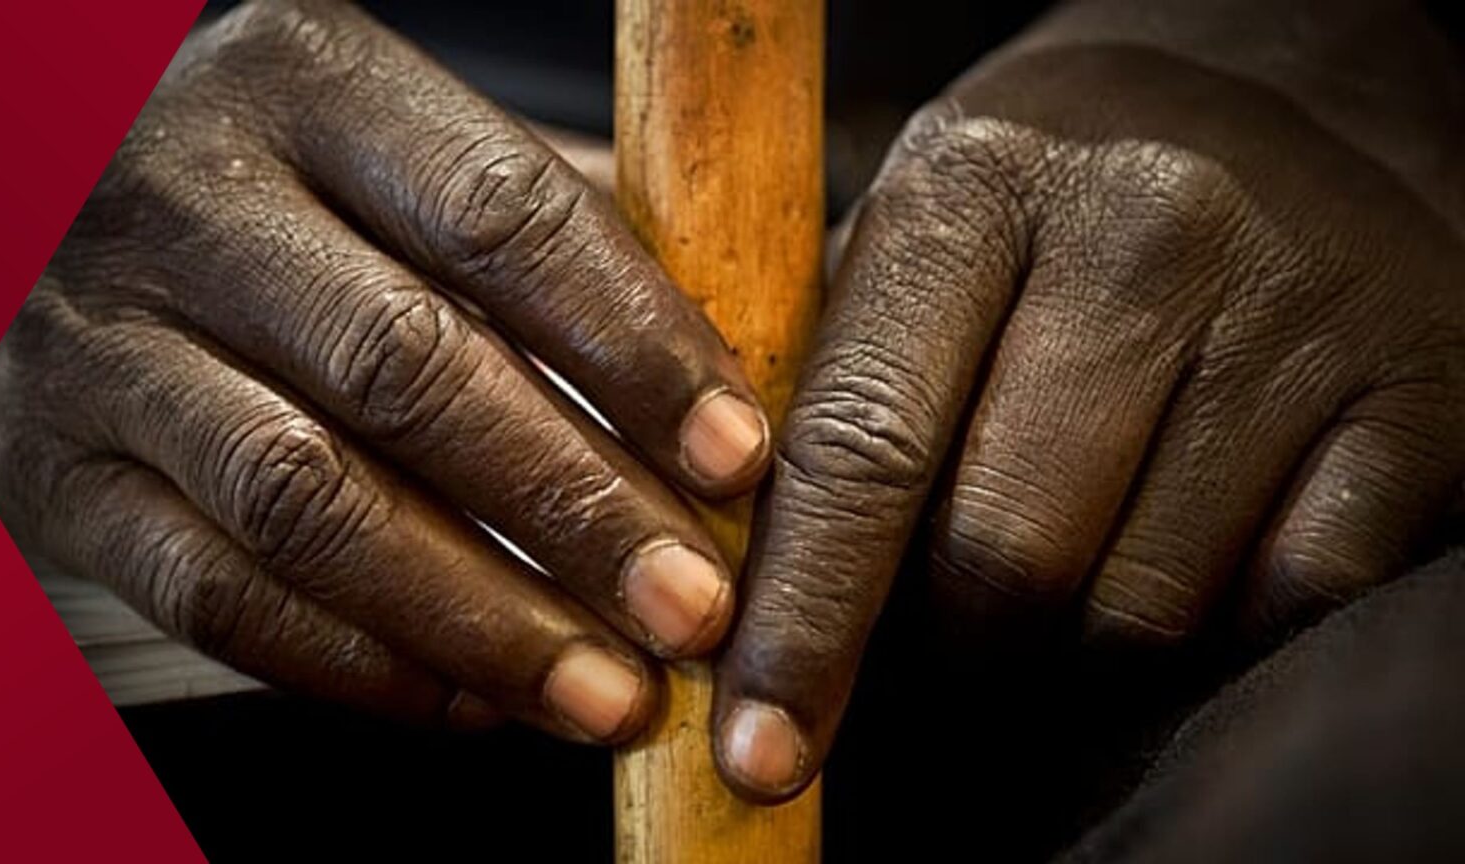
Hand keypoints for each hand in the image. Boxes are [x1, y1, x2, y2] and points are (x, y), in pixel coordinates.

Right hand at [0, 0, 771, 742]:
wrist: (49, 221)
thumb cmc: (301, 200)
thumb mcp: (416, 160)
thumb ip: (566, 244)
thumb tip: (743, 386)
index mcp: (309, 83)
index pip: (500, 212)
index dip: (633, 346)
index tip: (737, 459)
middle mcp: (186, 196)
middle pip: (407, 367)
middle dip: (574, 508)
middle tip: (691, 608)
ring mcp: (99, 340)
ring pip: (308, 501)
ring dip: (482, 617)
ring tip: (606, 691)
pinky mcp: (55, 474)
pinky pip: (216, 596)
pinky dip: (360, 665)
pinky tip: (471, 698)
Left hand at [713, 0, 1464, 799]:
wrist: (1303, 75)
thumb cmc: (1068, 180)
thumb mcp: (927, 221)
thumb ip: (837, 377)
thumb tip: (756, 577)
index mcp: (978, 185)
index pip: (864, 448)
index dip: (805, 621)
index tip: (761, 749)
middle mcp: (1143, 232)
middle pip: (1004, 555)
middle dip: (956, 638)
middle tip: (951, 626)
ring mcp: (1297, 310)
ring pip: (1141, 605)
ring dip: (1076, 642)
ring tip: (1068, 572)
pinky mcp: (1420, 392)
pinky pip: (1288, 599)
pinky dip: (1217, 623)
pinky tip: (1189, 555)